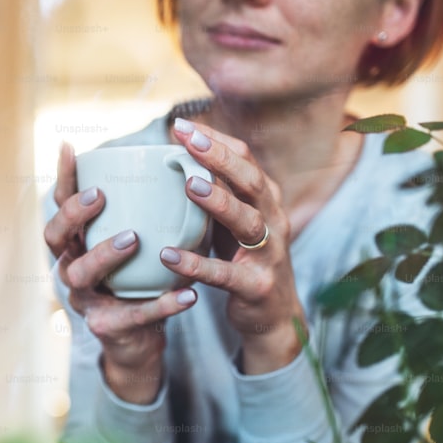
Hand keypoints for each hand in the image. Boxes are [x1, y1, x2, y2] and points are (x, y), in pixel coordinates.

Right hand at [43, 143, 197, 402]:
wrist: (140, 340)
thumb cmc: (137, 280)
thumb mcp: (134, 244)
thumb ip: (142, 211)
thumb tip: (178, 158)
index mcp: (76, 243)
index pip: (59, 205)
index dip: (61, 179)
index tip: (70, 148)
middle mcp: (70, 267)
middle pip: (55, 237)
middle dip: (74, 215)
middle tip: (101, 196)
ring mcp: (85, 299)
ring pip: (81, 274)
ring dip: (104, 253)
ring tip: (134, 238)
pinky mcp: (107, 328)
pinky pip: (134, 315)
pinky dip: (163, 305)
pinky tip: (190, 294)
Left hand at [165, 119, 307, 373]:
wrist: (273, 317)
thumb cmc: (244, 261)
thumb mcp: (233, 223)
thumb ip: (215, 194)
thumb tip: (174, 157)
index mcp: (266, 200)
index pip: (245, 160)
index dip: (216, 141)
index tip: (181, 125)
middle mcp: (274, 221)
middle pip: (250, 181)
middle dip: (219, 157)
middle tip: (186, 140)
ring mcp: (270, 254)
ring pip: (247, 221)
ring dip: (219, 201)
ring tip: (188, 185)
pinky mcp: (257, 286)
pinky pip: (225, 273)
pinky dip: (197, 264)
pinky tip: (168, 255)